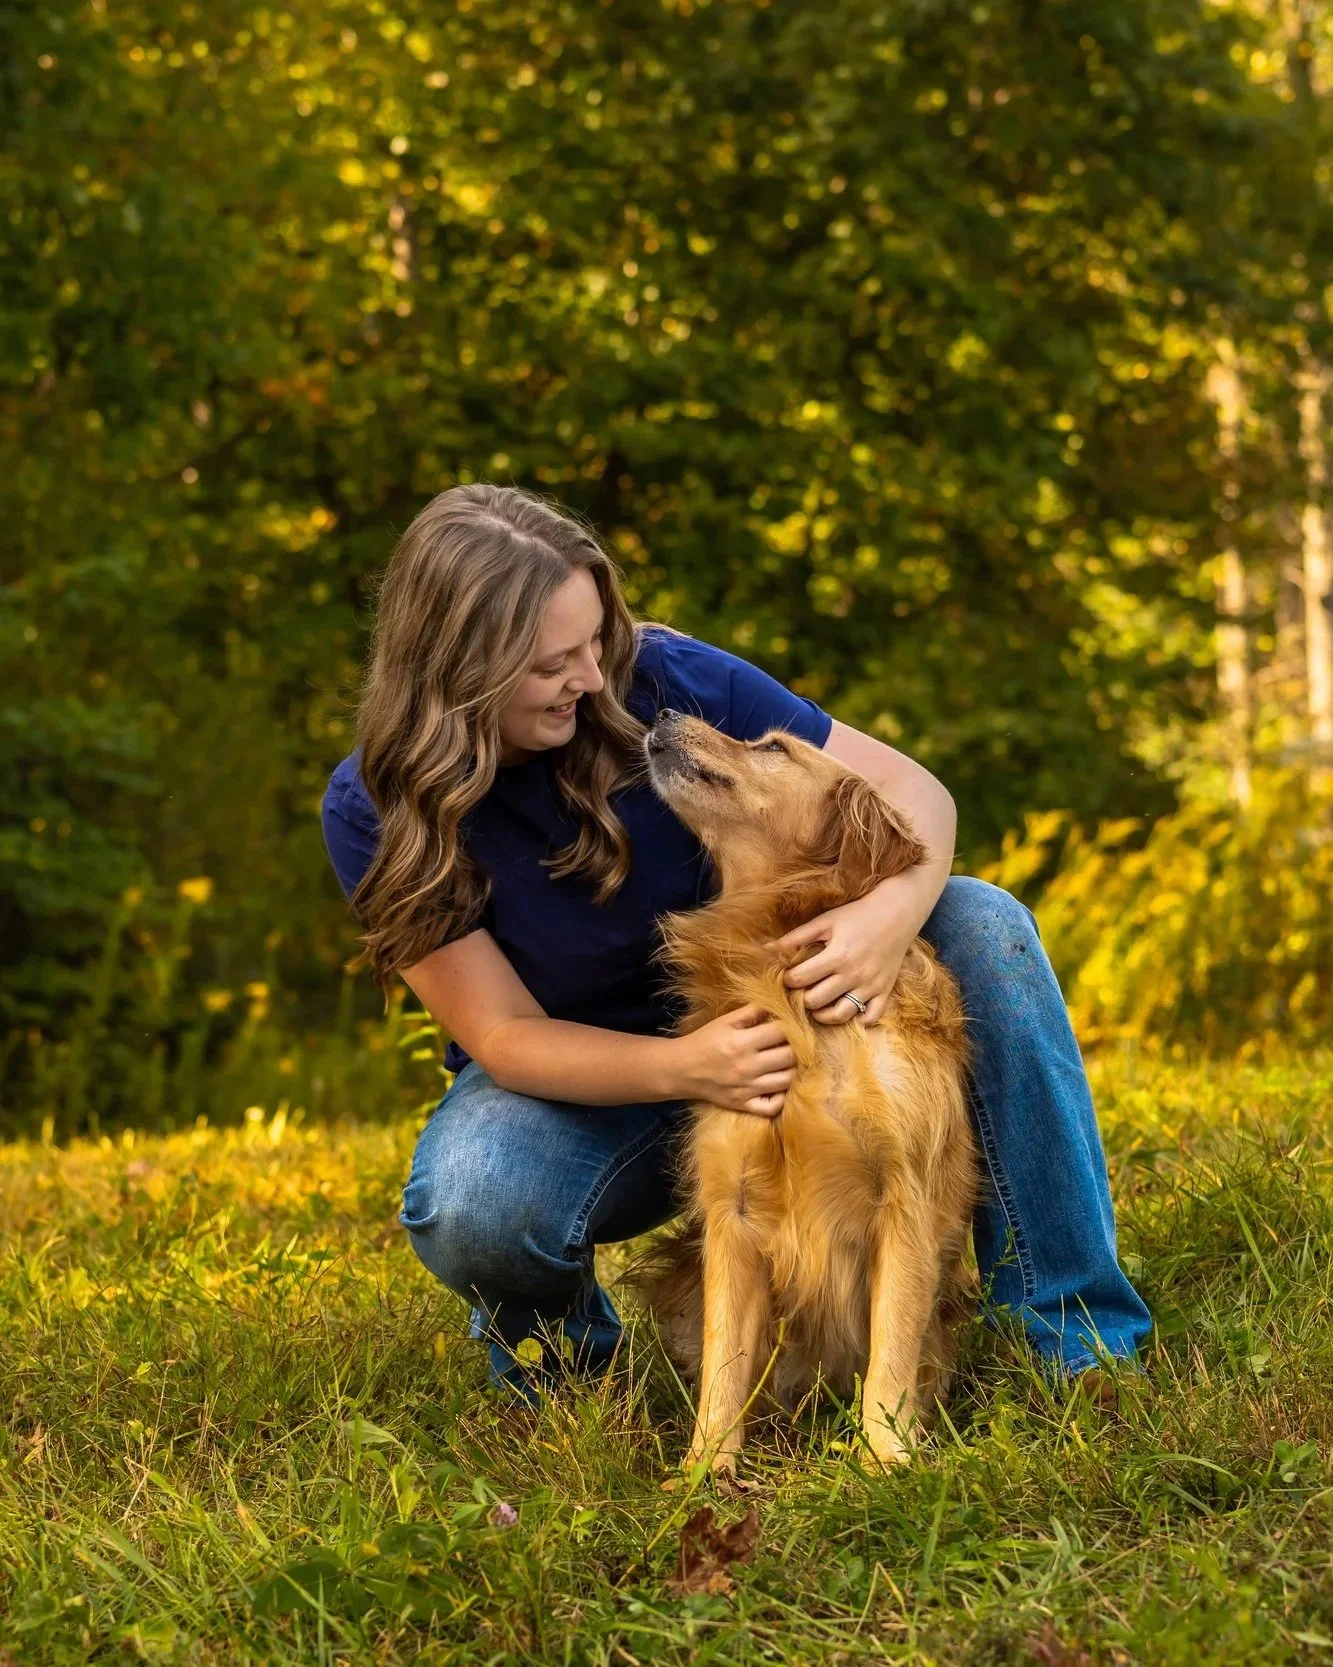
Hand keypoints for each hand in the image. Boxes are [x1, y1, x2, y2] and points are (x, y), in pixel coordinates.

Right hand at [670, 1002, 796, 1116]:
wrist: (681, 1070)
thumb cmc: (704, 1041)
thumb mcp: (724, 1021)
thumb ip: (751, 1011)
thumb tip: (777, 1003)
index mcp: (742, 1042)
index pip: (781, 1032)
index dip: (792, 1026)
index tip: (793, 1025)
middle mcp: (747, 1066)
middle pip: (789, 1056)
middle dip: (797, 1047)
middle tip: (796, 1043)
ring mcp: (747, 1088)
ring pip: (787, 1081)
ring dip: (793, 1070)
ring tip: (789, 1062)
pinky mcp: (744, 1105)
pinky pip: (772, 1107)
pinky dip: (781, 1098)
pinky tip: (779, 1086)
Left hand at [770, 881, 919, 1026]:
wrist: (897, 912)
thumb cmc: (858, 914)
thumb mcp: (825, 921)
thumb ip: (796, 937)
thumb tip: (766, 949)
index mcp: (837, 956)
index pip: (801, 979)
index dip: (788, 979)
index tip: (789, 974)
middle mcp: (854, 974)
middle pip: (816, 1001)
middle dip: (803, 997)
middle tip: (802, 989)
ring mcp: (871, 986)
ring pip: (840, 1015)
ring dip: (823, 1014)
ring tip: (818, 1004)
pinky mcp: (885, 991)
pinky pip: (870, 1017)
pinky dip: (857, 1018)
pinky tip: (846, 1007)